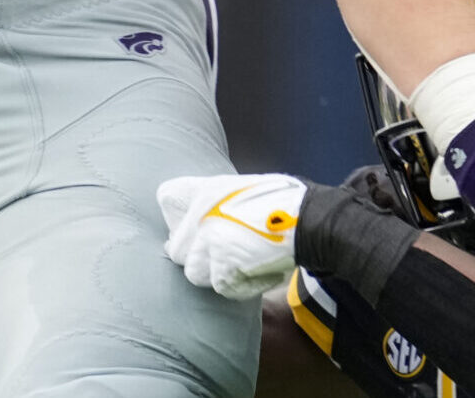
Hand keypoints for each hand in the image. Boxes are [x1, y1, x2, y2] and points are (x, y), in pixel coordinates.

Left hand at [157, 172, 304, 300]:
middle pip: (176, 247)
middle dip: (197, 254)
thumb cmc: (282, 203)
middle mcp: (201, 213)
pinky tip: (255, 270)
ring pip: (193, 272)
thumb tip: (191, 222)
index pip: (167, 197)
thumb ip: (213, 202)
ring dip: (214, 272)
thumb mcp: (241, 188)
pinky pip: (220, 286)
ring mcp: (210, 241)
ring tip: (239, 263)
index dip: (179, 218)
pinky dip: (237, 284)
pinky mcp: (224, 268)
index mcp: (205, 188)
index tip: (193, 227)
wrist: (308, 221)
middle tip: (225, 252)